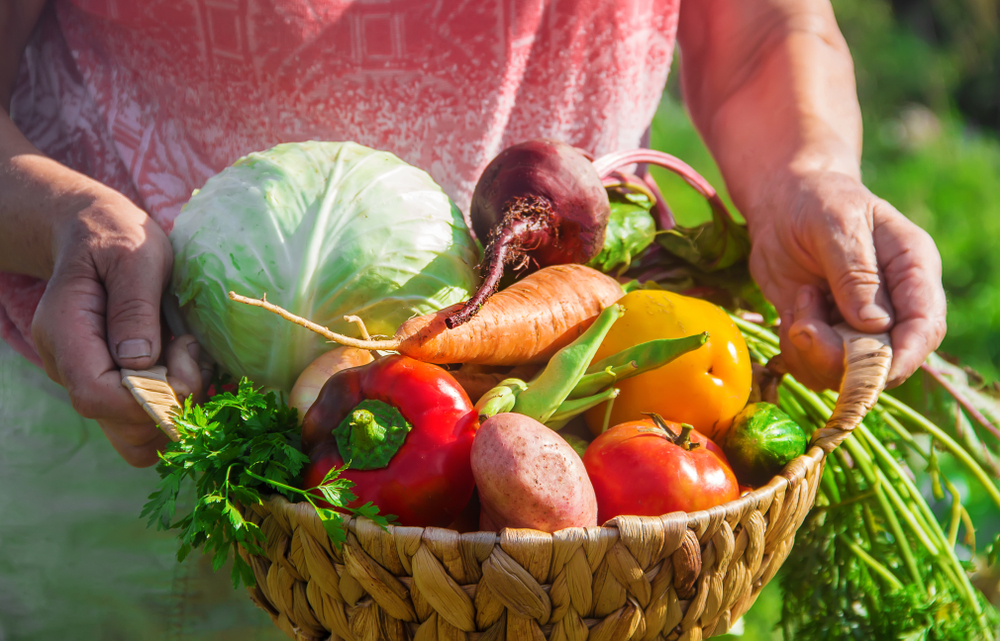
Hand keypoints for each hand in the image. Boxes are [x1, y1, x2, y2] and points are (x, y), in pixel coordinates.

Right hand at [29, 193, 207, 465]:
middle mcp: (68, 366)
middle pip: (118, 424)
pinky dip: (175, 406)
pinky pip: (143, 421)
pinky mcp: (111, 386)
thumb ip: (135, 305)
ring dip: (177, 409)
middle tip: (192, 354)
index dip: (149, 394)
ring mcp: (87, 380)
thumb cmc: (118, 237)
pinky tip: (188, 367)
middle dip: (171, 403)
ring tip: (192, 358)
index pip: (97, 395)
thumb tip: (138, 361)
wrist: (96, 234)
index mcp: (65, 331)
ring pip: (133, 435)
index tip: (185, 357)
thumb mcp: (135, 256)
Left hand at [746, 170, 946, 390]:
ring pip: (846, 371)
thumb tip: (875, 325)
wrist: (781, 202)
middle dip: (842, 358)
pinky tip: (791, 312)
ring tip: (800, 301)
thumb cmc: (817, 201)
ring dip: (813, 351)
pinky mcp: (825, 334)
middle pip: (885, 359)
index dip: (903, 357)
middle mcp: (892, 304)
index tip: (868, 369)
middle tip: (803, 325)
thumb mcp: (836, 223)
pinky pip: (815, 367)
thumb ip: (855, 272)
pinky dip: (796, 352)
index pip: (925, 326)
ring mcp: (857, 324)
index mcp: (912, 270)